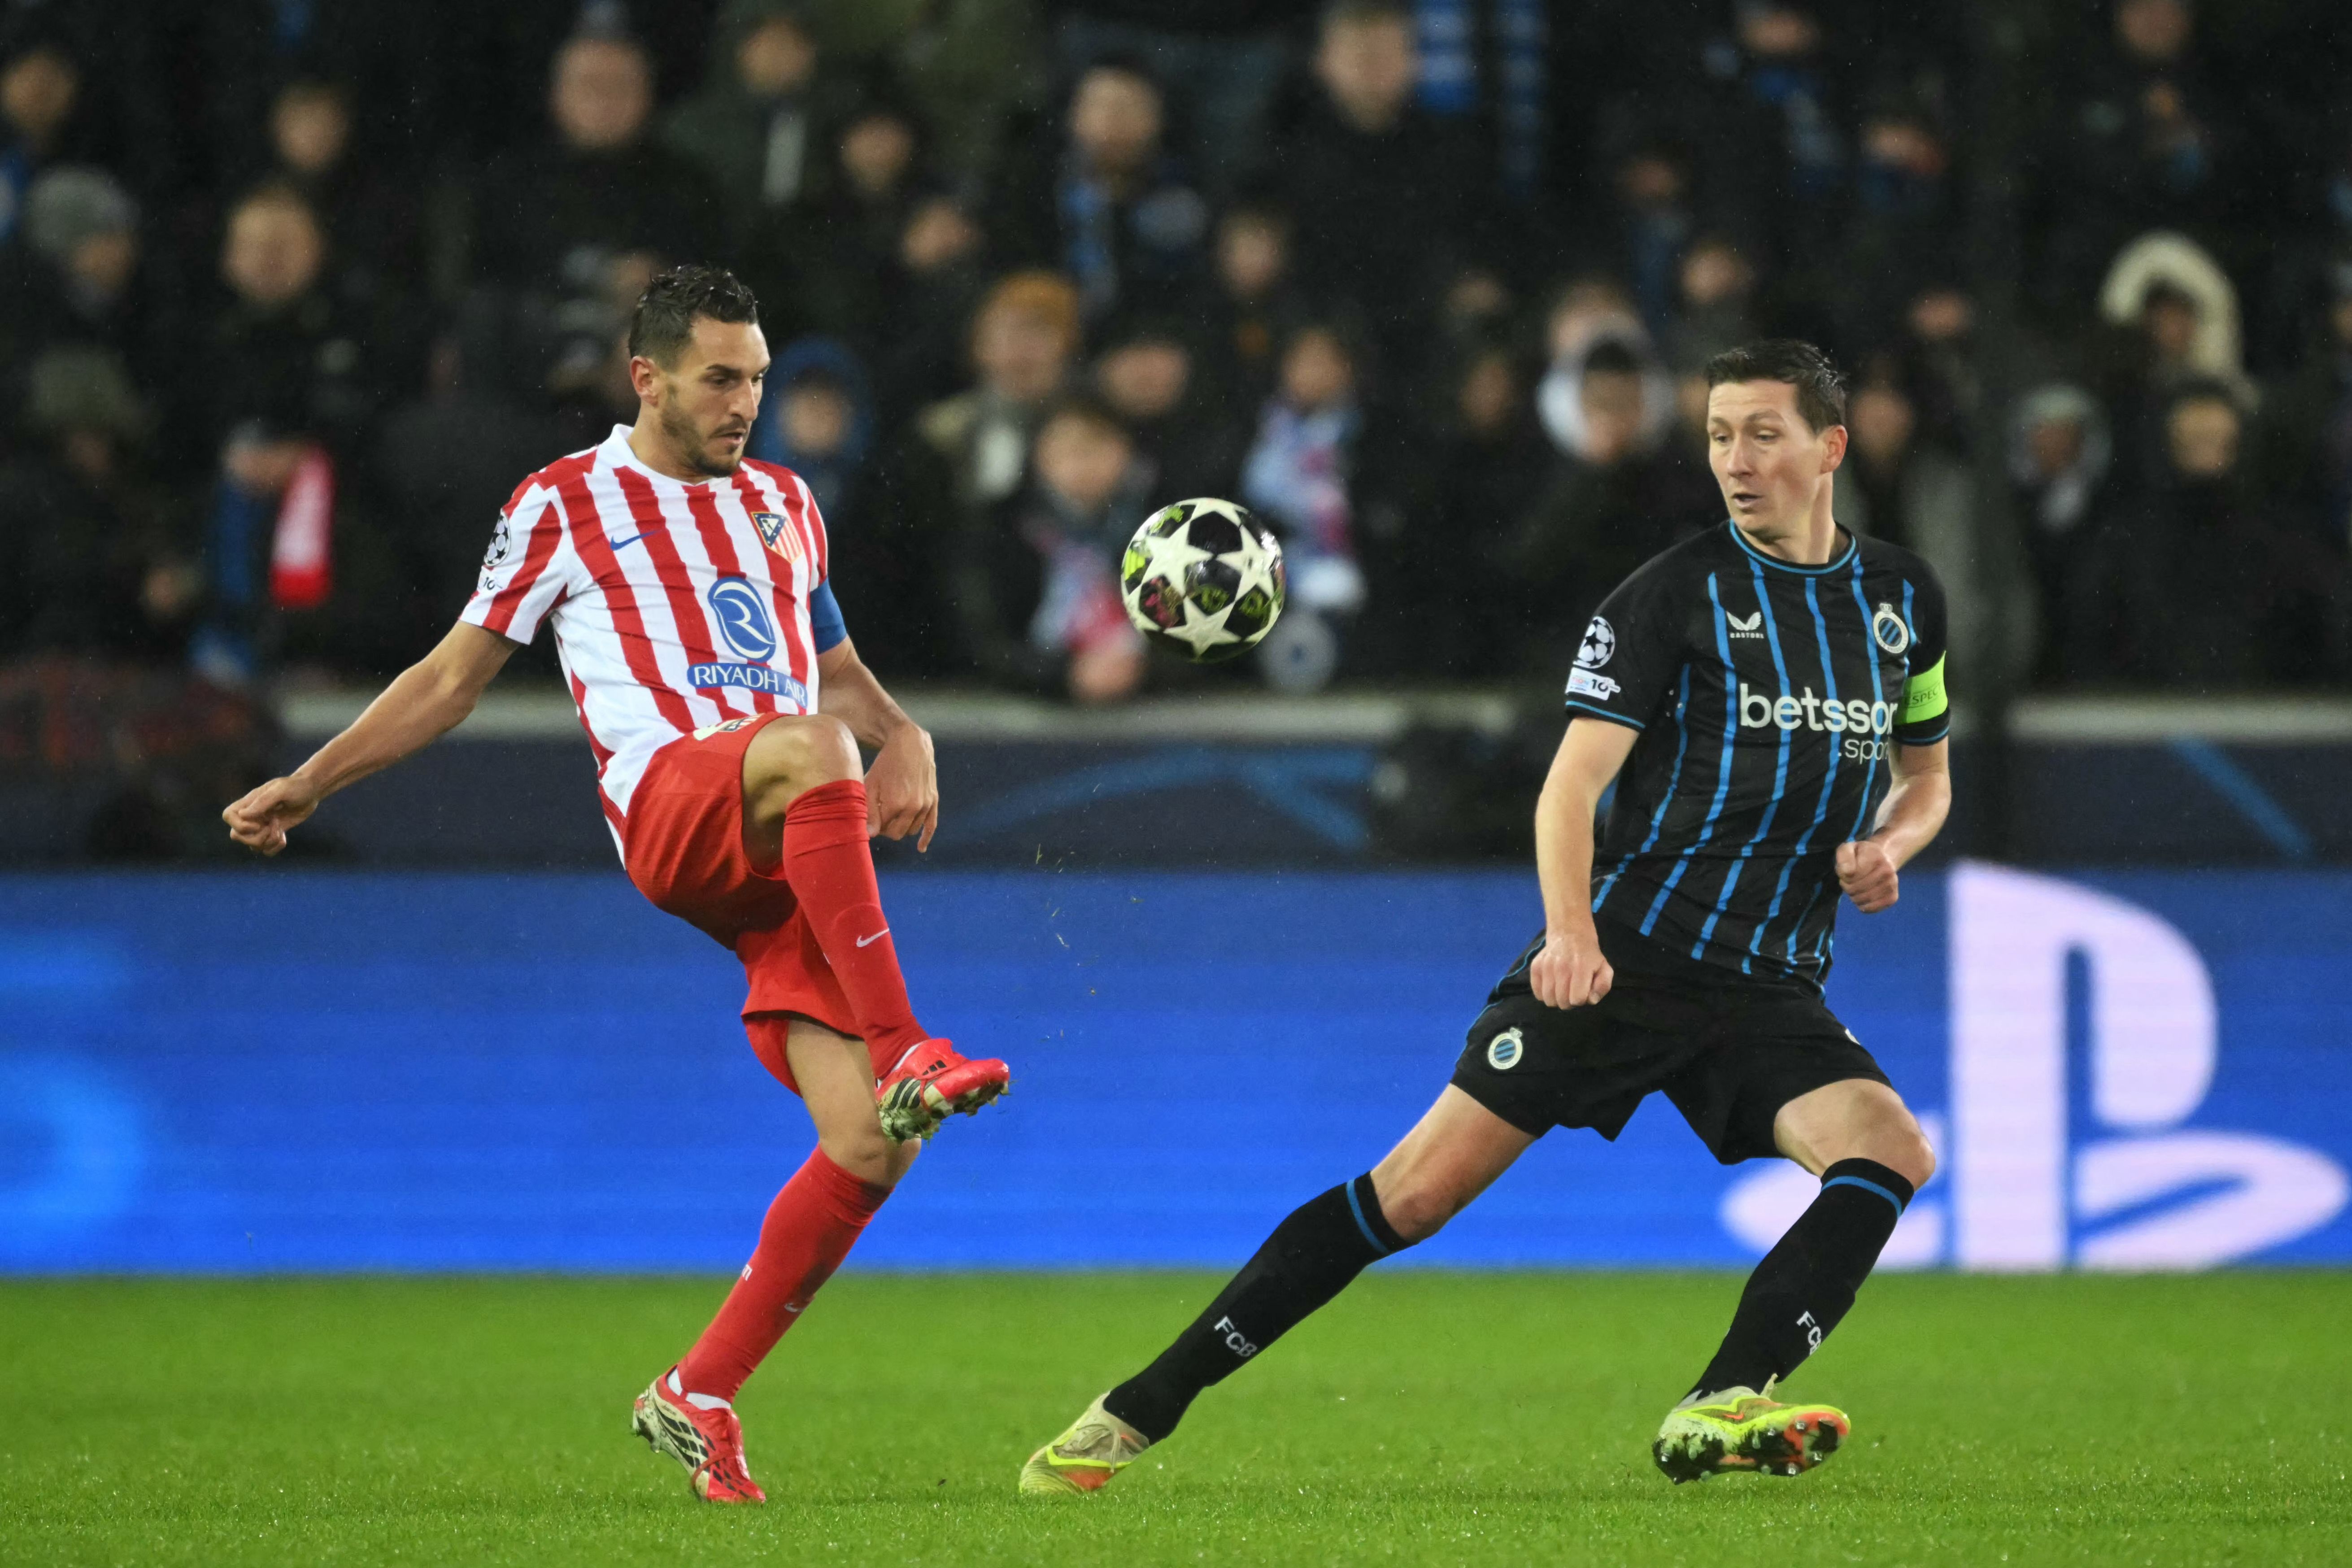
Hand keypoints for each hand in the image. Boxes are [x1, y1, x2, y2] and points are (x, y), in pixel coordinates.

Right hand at [223, 773, 321, 855]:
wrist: (311, 792)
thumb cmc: (296, 787)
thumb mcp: (281, 790)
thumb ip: (262, 802)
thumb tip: (243, 815)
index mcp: (249, 803)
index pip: (228, 816)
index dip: (239, 825)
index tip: (258, 823)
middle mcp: (252, 816)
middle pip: (236, 836)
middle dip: (255, 838)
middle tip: (272, 827)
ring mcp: (262, 826)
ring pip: (252, 846)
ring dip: (267, 842)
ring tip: (280, 830)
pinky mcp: (273, 834)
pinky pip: (265, 850)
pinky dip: (274, 848)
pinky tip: (284, 838)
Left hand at [864, 723, 938, 851]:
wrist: (909, 743)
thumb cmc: (885, 763)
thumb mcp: (871, 784)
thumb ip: (870, 812)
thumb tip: (869, 836)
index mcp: (895, 804)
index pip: (882, 830)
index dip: (874, 825)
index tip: (869, 818)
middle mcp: (913, 807)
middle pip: (896, 833)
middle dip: (886, 829)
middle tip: (879, 817)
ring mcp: (925, 804)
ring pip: (911, 830)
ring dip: (900, 827)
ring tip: (891, 815)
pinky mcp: (933, 800)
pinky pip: (931, 825)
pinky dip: (925, 838)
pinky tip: (920, 848)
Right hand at [1529, 921, 1612, 1008]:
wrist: (1570, 933)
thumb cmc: (1589, 955)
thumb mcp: (1604, 968)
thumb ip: (1603, 986)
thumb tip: (1590, 1000)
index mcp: (1581, 968)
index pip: (1577, 999)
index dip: (1581, 1000)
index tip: (1582, 991)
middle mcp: (1561, 967)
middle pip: (1562, 1002)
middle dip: (1569, 1002)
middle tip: (1572, 991)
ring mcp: (1546, 966)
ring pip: (1548, 1000)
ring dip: (1556, 999)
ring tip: (1562, 989)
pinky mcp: (1535, 966)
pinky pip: (1537, 993)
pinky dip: (1544, 994)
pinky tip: (1552, 986)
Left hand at [1836, 838, 1900, 912]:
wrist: (1881, 859)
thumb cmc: (1860, 855)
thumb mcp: (1848, 848)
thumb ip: (1844, 857)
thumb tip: (1848, 872)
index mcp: (1875, 855)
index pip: (1852, 874)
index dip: (1843, 875)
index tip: (1847, 870)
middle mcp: (1887, 870)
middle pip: (1856, 888)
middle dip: (1847, 886)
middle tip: (1849, 880)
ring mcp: (1892, 884)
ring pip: (1863, 899)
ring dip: (1853, 896)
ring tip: (1855, 887)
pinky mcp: (1892, 897)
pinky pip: (1871, 908)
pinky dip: (1862, 905)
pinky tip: (1863, 895)